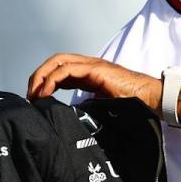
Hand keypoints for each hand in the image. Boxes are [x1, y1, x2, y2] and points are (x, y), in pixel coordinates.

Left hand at [27, 53, 161, 111]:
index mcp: (89, 73)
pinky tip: (47, 93)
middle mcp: (89, 65)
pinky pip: (67, 70)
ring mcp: (92, 65)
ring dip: (42, 77)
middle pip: (55, 61)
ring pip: (58, 61)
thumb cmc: (132, 103)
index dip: (45, 81)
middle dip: (38, 76)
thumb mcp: (102, 106)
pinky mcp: (96, 69)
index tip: (36, 99)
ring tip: (35, 95)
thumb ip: (87, 106)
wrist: (150, 98)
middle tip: (30, 96)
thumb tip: (70, 120)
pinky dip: (52, 80)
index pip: (60, 69)